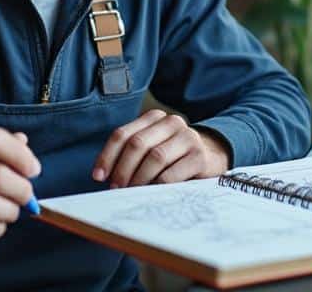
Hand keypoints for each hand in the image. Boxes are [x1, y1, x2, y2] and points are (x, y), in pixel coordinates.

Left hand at [91, 109, 230, 188]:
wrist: (213, 155)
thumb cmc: (174, 156)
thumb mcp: (153, 146)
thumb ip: (131, 154)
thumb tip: (104, 175)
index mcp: (154, 117)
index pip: (122, 134)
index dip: (107, 156)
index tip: (98, 176)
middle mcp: (171, 122)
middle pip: (137, 144)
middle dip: (122, 169)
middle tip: (116, 188)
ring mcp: (187, 137)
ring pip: (154, 157)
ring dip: (139, 179)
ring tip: (132, 192)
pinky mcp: (199, 156)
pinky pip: (172, 173)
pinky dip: (157, 186)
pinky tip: (151, 193)